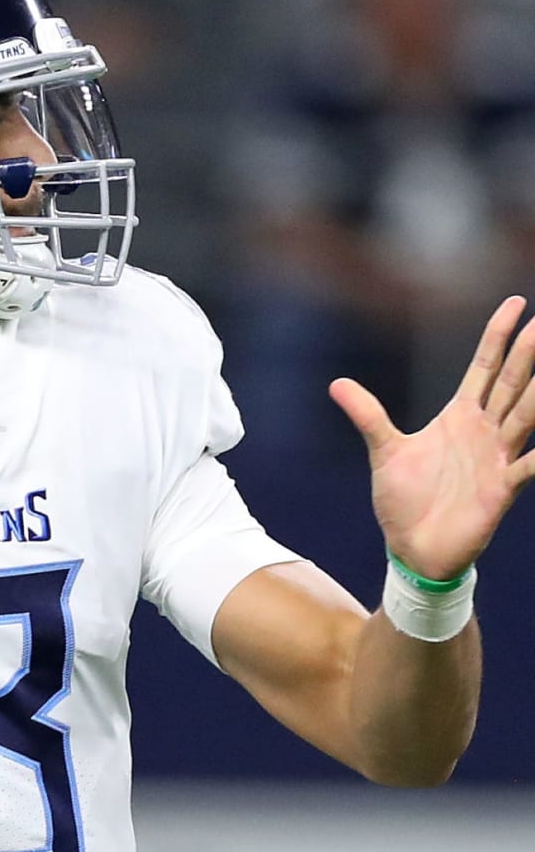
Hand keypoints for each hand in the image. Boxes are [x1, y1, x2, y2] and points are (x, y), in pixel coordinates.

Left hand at [330, 295, 534, 579]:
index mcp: (458, 417)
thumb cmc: (403, 501)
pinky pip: (531, 465)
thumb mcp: (383, 451)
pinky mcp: (502, 489)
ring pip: (528, 415)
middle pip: (513, 381)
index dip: (498, 335)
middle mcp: (484, 431)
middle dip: (530, 351)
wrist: (412, 549)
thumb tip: (336, 383)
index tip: (515, 302)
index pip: (484, 366)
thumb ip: (368, 415)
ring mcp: (497, 458)